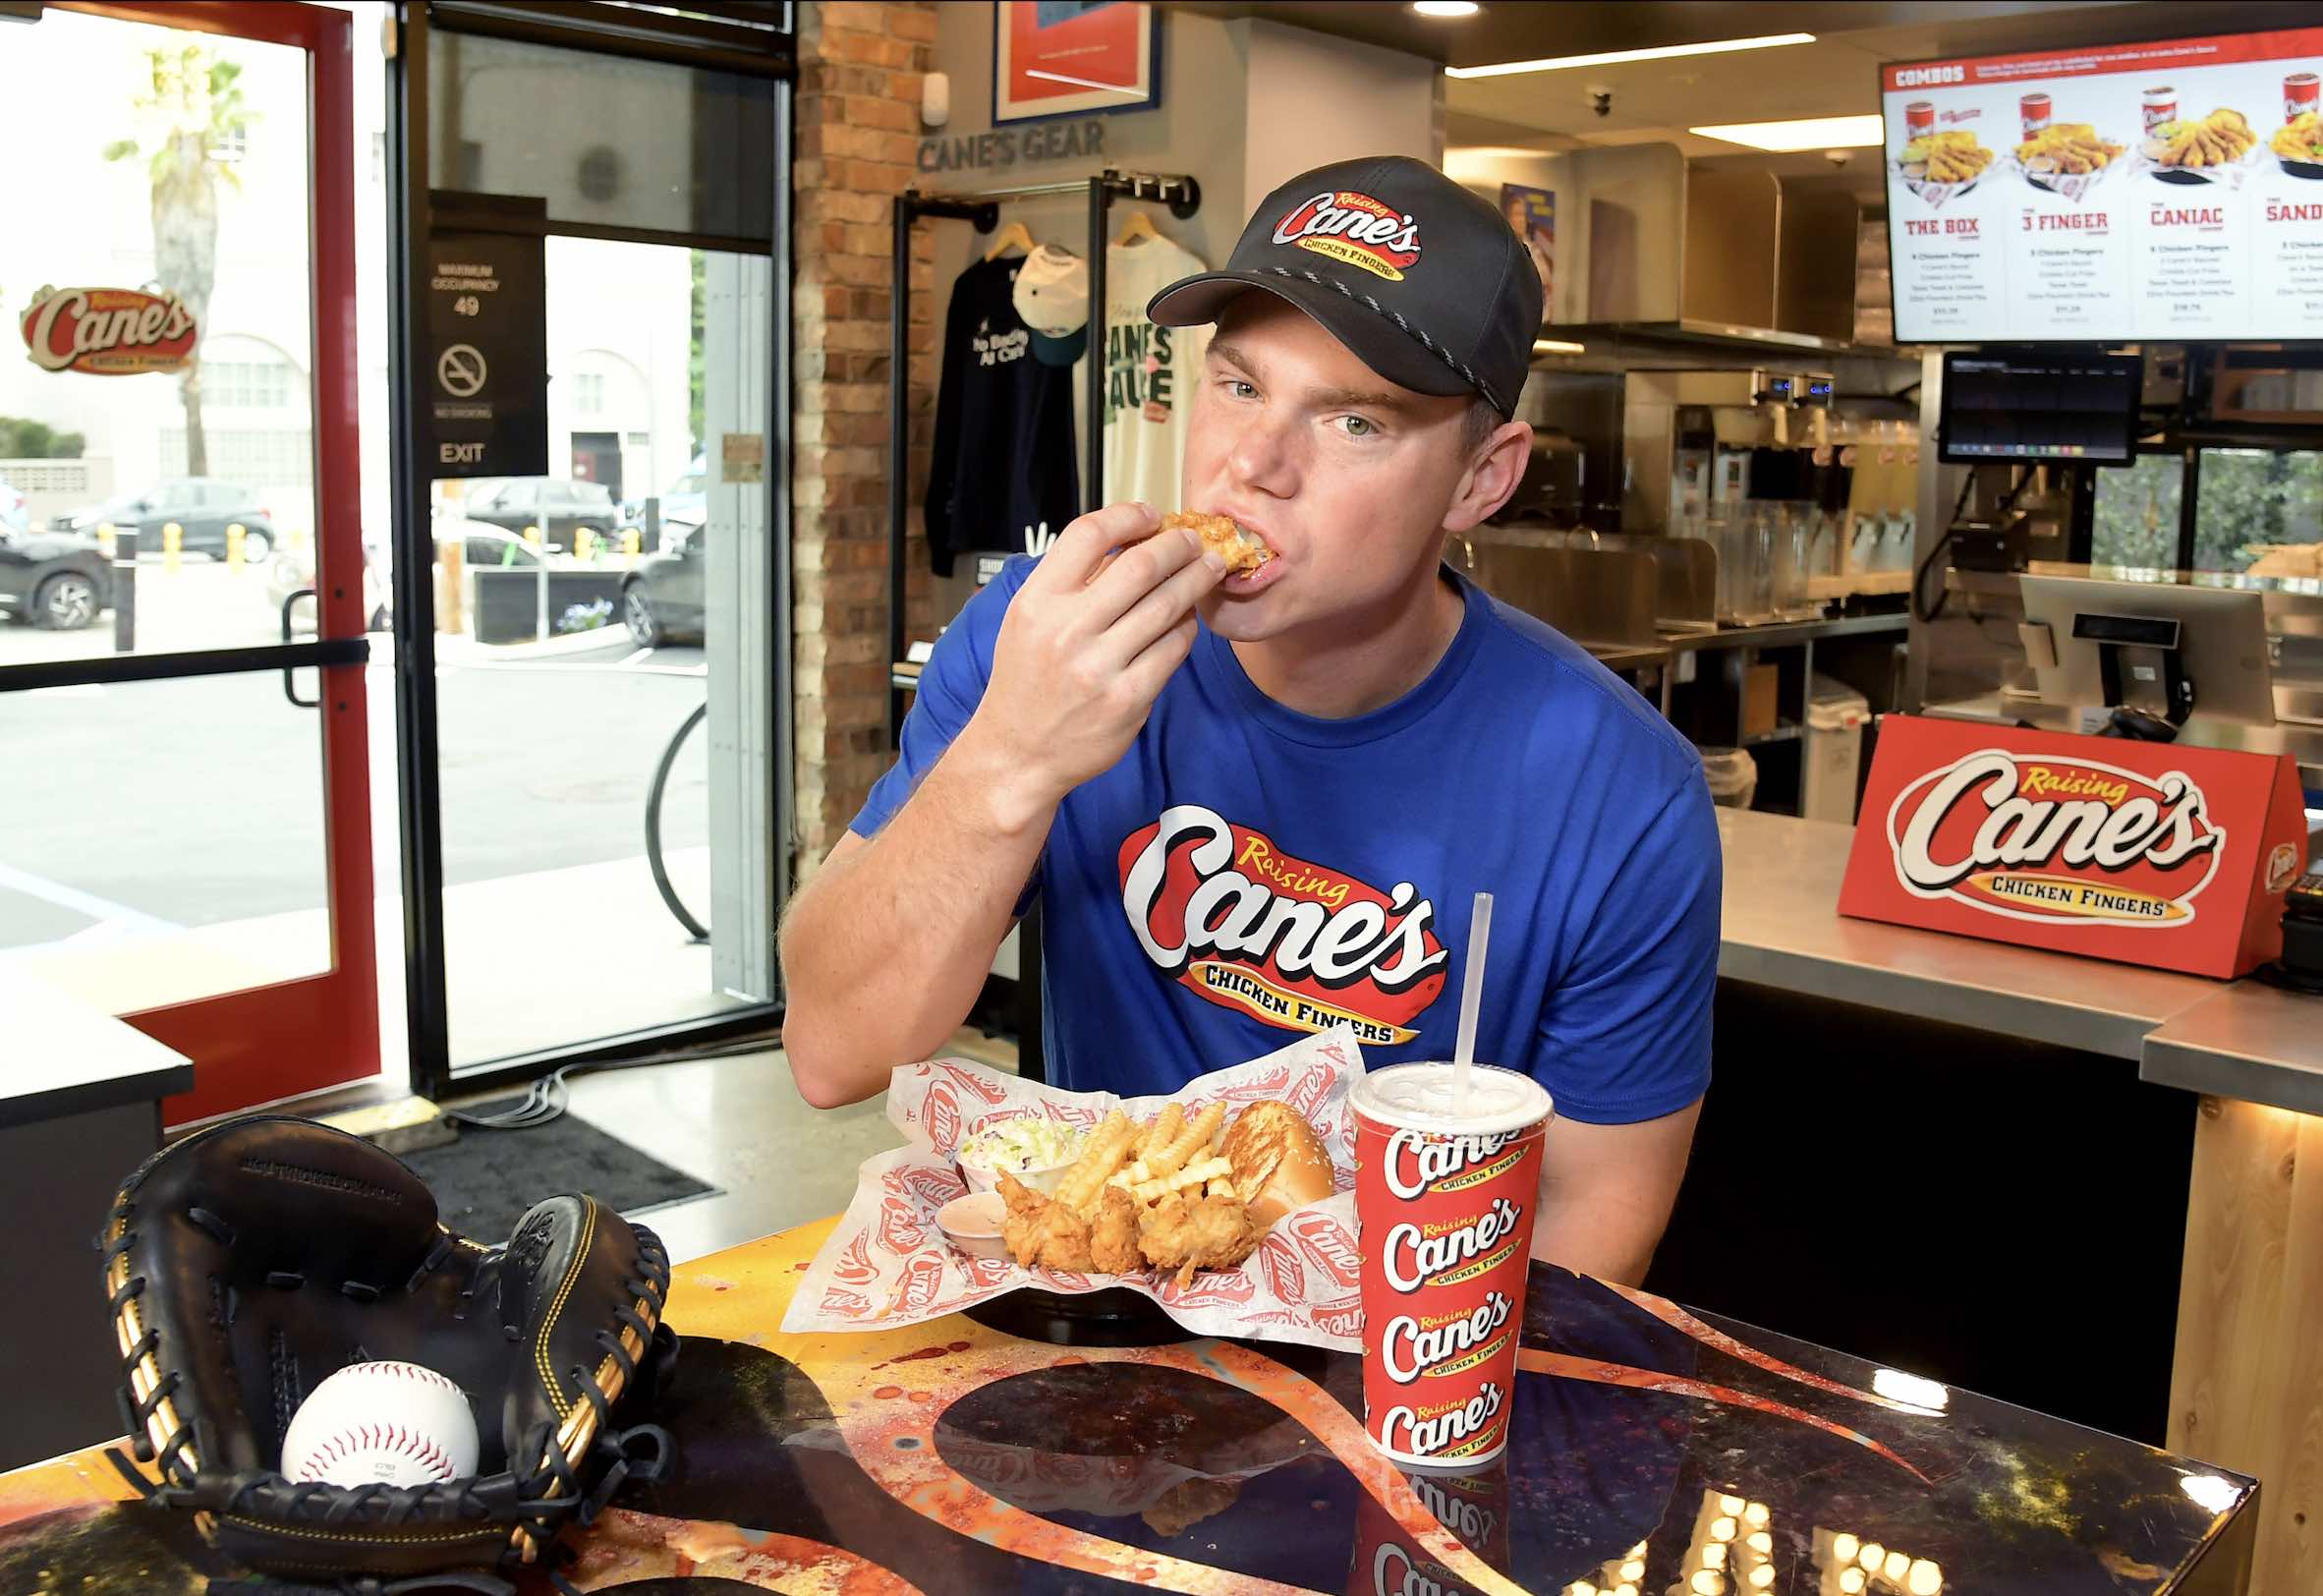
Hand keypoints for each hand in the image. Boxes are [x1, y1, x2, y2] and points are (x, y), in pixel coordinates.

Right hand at [958, 502, 1225, 822]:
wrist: (1018, 754)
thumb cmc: (1026, 681)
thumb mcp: (1028, 620)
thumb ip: (1069, 582)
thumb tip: (1130, 540)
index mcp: (1038, 602)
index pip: (1089, 534)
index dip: (1129, 516)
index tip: (1152, 514)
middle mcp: (1067, 630)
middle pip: (1142, 564)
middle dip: (1178, 544)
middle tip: (1194, 540)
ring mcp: (1100, 667)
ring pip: (1167, 605)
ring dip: (1195, 580)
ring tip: (1208, 568)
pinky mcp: (1129, 699)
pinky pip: (1173, 648)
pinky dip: (1186, 627)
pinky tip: (1186, 620)